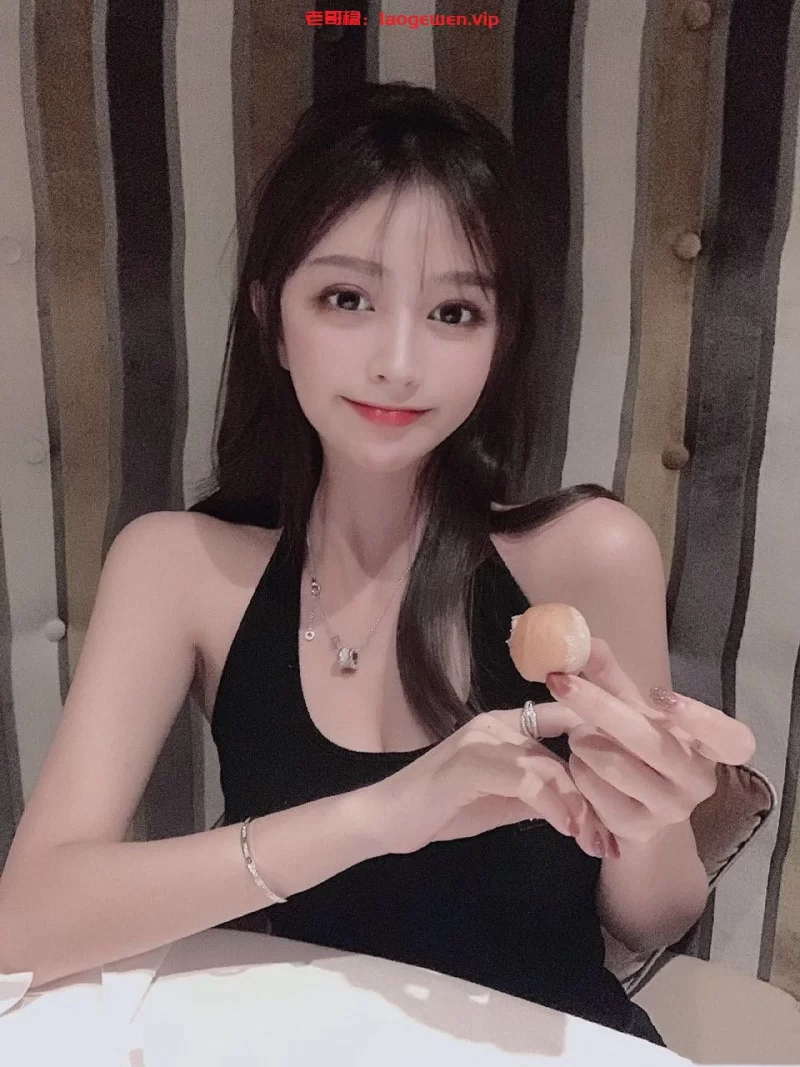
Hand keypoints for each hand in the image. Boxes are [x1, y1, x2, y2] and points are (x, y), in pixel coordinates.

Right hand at [366, 707, 616, 858]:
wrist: (387, 820)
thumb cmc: (442, 809)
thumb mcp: (502, 800)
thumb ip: (538, 792)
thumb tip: (582, 804)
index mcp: (504, 725)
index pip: (566, 717)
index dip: (601, 742)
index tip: (631, 781)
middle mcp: (496, 724)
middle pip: (565, 745)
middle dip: (597, 791)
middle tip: (614, 836)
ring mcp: (482, 741)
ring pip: (550, 764)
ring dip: (580, 806)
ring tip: (597, 842)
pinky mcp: (470, 764)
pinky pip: (527, 780)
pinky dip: (554, 806)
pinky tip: (568, 831)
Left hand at [542, 637, 755, 843]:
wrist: (633, 810)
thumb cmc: (637, 748)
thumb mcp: (631, 710)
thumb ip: (611, 676)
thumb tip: (586, 640)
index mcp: (708, 748)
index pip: (733, 741)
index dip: (702, 720)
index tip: (660, 696)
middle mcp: (697, 782)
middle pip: (650, 743)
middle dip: (599, 706)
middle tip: (560, 681)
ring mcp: (670, 810)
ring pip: (614, 766)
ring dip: (583, 742)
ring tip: (577, 734)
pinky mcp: (636, 829)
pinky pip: (595, 792)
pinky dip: (577, 770)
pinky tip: (578, 764)